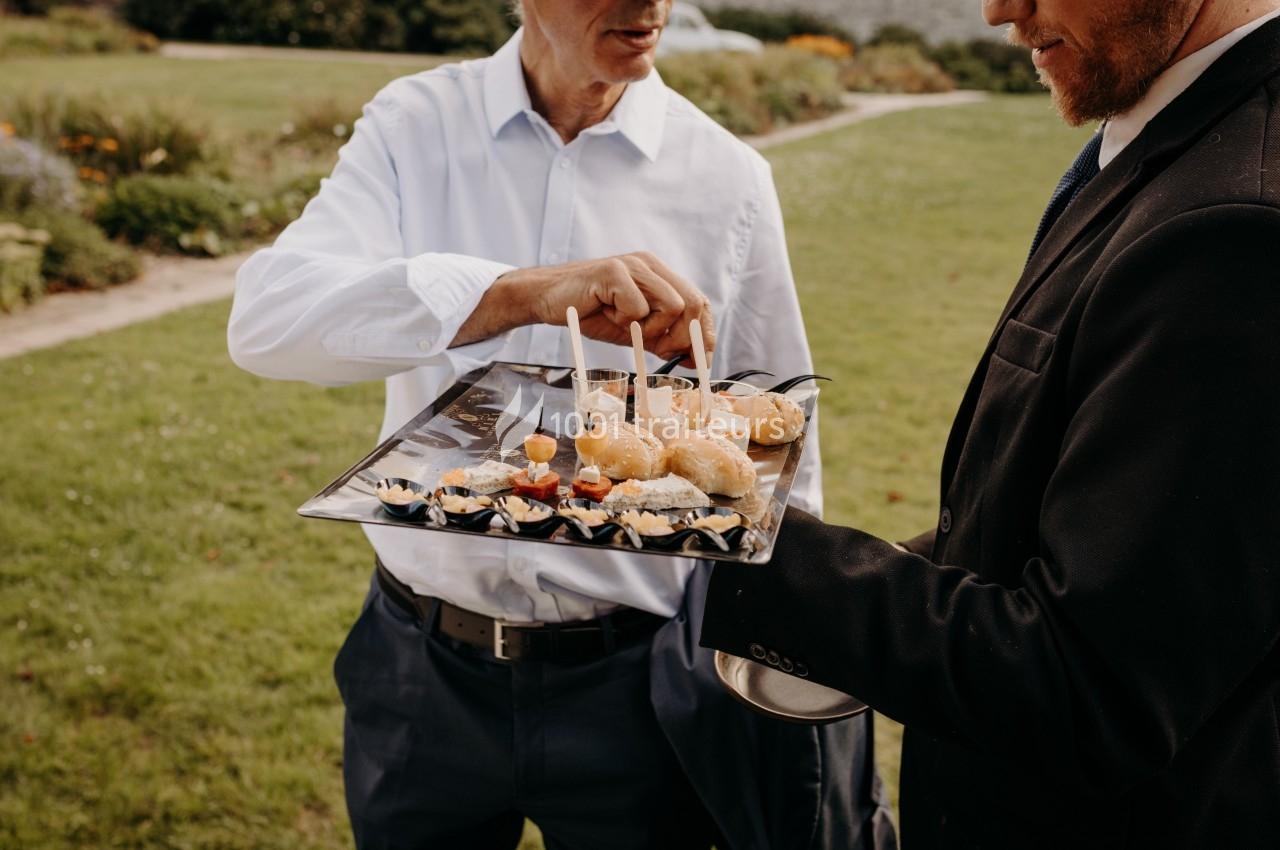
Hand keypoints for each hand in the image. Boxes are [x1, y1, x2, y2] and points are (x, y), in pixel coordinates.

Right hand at [528, 252, 715, 361]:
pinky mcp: (614, 272)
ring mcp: (633, 266)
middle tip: (660, 351)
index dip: (704, 333)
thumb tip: (695, 358)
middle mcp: (651, 265)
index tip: (699, 360)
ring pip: (672, 305)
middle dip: (683, 337)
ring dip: (652, 329)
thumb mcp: (634, 330)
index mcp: (660, 275)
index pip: (700, 301)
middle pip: (693, 303)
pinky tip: (608, 314)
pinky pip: (638, 307)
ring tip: (627, 328)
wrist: (548, 298)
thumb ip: (663, 339)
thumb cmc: (592, 312)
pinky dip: (626, 320)